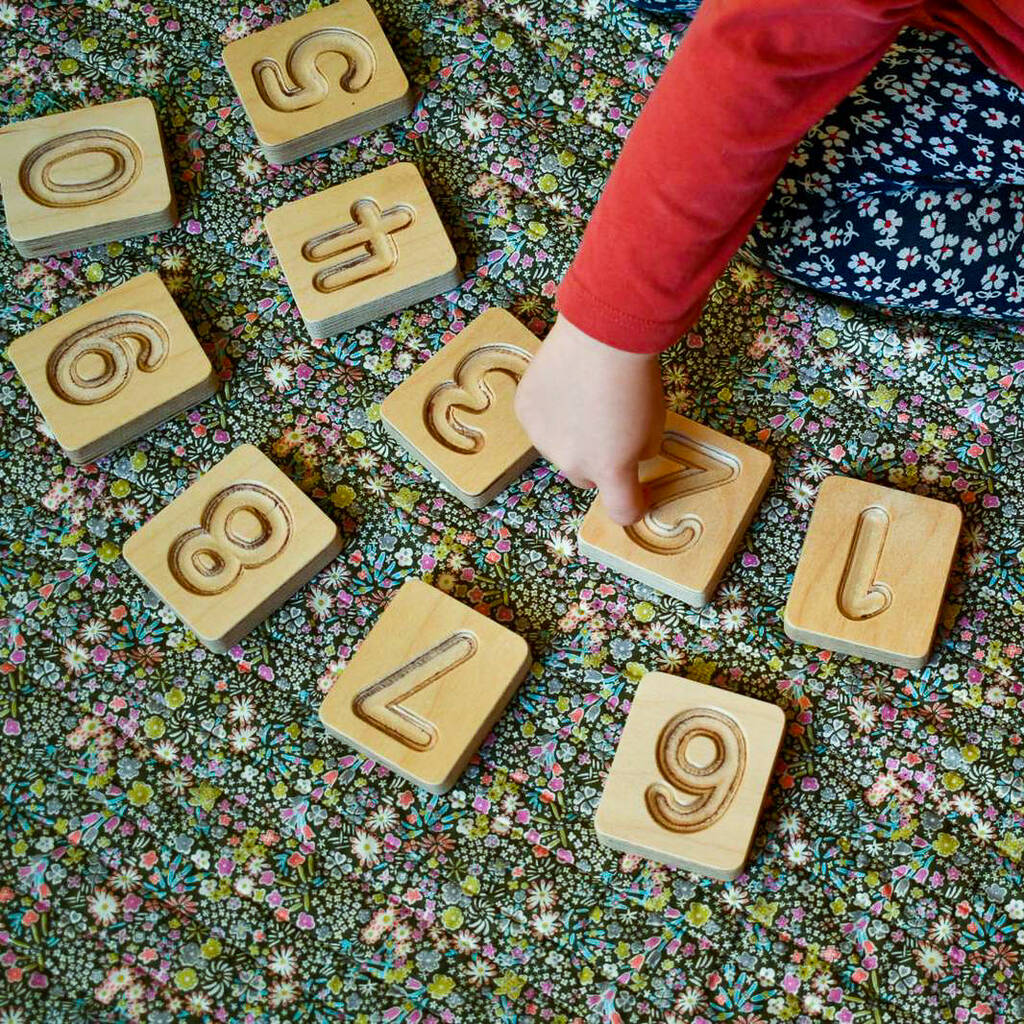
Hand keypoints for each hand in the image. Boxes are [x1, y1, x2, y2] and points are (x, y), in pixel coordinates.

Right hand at [514, 314, 665, 523]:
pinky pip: (540, 424)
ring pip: (560, 451)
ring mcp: (542, 438)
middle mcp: (571, 462)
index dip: (634, 505)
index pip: (621, 511)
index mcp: (609, 470)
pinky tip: (565, 386)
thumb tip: (626, 454)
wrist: (602, 333)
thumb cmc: (637, 378)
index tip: (639, 491)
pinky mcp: (524, 412)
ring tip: (585, 400)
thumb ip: (639, 453)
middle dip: (598, 463)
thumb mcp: (655, 426)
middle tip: (610, 431)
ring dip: (572, 438)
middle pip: (586, 477)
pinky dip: (553, 414)